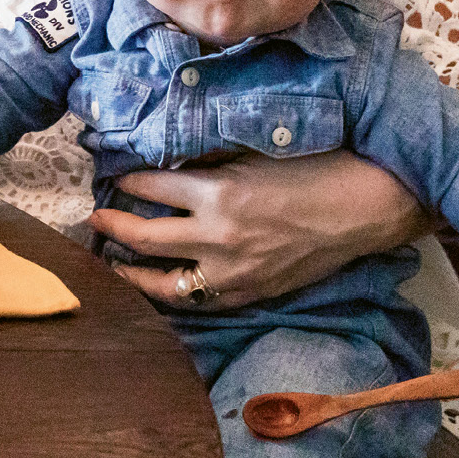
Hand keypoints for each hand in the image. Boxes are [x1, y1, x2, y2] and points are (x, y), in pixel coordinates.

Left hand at [87, 151, 429, 311]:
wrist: (363, 208)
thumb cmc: (310, 169)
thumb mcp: (249, 156)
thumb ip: (204, 166)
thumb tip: (164, 165)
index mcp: (217, 194)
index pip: (149, 187)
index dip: (126, 180)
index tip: (114, 176)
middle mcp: (219, 237)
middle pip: (144, 237)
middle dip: (111, 226)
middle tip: (94, 218)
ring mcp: (234, 272)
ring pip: (165, 282)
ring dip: (131, 273)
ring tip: (111, 263)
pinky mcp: (252, 293)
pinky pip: (200, 302)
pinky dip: (173, 295)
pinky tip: (158, 287)